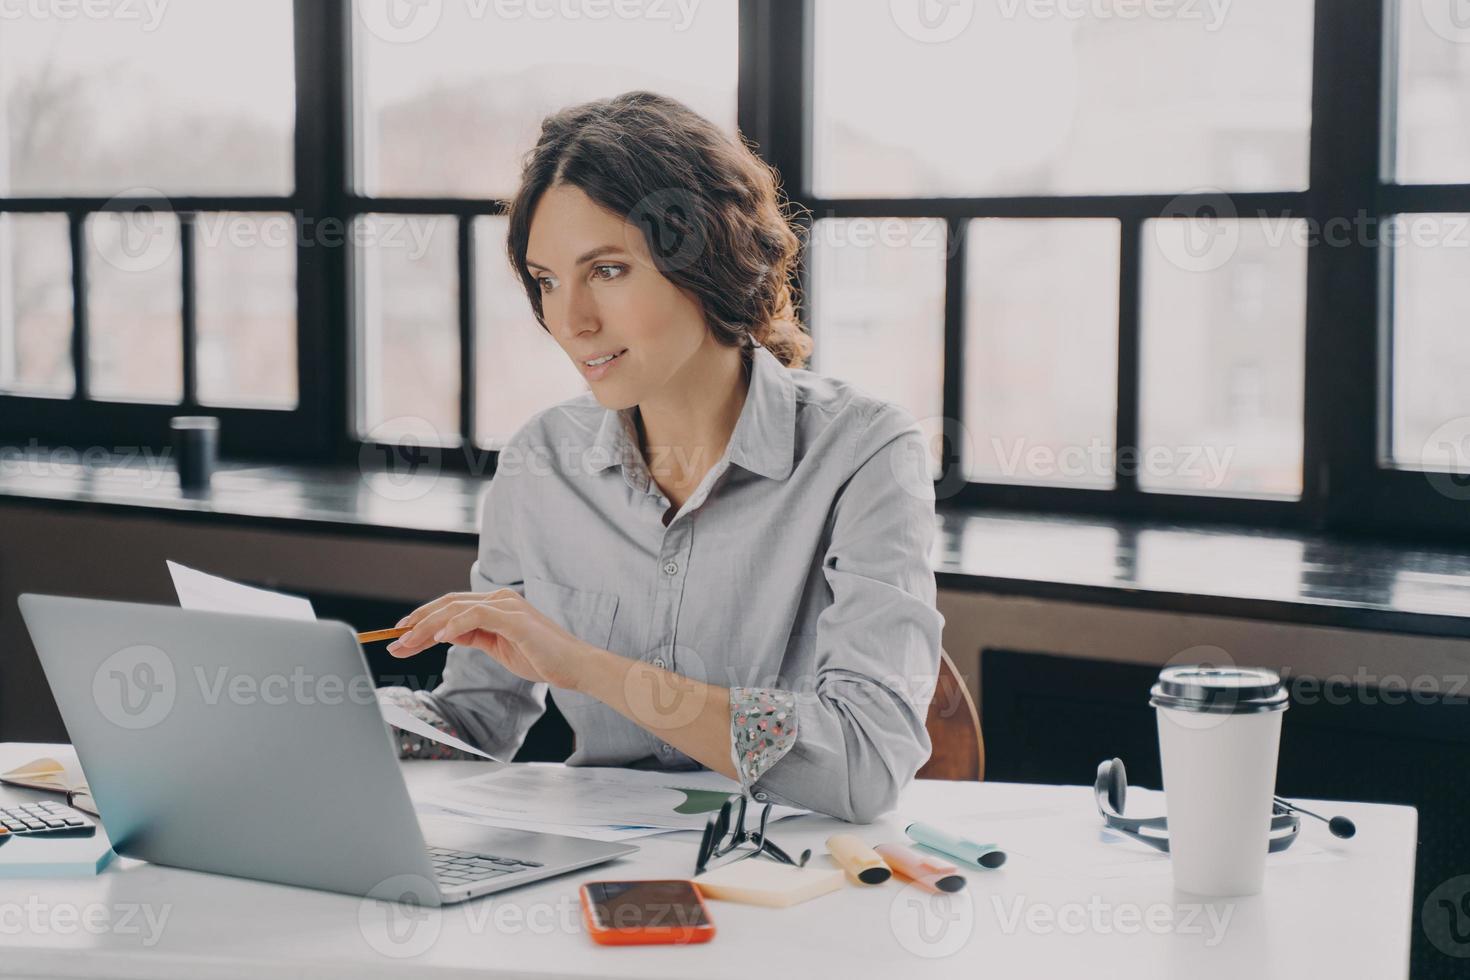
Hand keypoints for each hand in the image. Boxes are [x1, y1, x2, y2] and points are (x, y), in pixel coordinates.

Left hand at [387, 589, 598, 690]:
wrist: (574, 666)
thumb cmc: (542, 658)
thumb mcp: (499, 647)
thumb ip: (474, 636)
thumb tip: (444, 634)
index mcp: (496, 606)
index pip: (451, 608)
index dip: (423, 621)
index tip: (400, 637)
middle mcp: (500, 599)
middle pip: (448, 604)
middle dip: (417, 622)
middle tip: (393, 641)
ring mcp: (507, 606)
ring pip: (456, 607)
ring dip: (427, 626)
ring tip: (406, 643)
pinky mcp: (515, 618)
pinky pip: (477, 615)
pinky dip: (454, 624)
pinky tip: (438, 637)